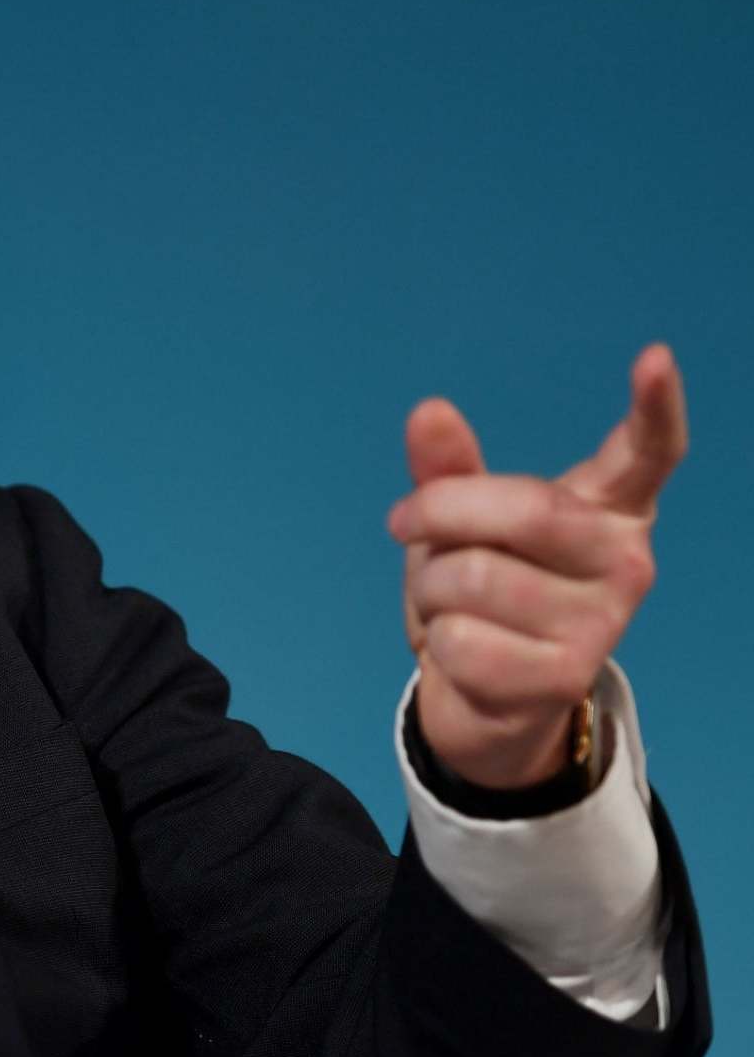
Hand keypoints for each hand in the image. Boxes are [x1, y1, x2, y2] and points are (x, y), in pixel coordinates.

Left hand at [387, 343, 687, 789]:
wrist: (487, 698)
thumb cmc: (480, 591)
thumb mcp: (459, 525)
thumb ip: (448, 471)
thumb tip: (430, 411)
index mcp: (608, 509)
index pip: (648, 452)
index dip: (656, 407)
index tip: (654, 357)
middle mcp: (626, 560)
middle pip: (526, 509)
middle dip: (439, 513)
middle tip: (400, 522)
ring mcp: (603, 622)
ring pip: (474, 577)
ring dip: (429, 588)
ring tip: (449, 605)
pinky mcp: (567, 677)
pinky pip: (460, 640)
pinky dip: (435, 644)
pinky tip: (462, 652)